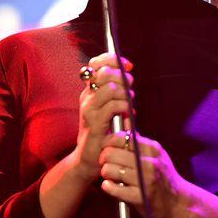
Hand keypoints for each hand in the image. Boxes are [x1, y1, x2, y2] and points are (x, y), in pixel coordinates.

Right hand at [71, 53, 133, 182]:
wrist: (88, 158)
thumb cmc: (103, 132)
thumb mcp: (109, 107)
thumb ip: (116, 90)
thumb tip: (128, 71)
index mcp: (89, 91)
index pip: (95, 64)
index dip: (112, 59)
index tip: (127, 65)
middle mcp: (87, 97)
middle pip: (103, 72)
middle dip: (122, 76)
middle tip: (130, 86)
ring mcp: (88, 110)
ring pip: (110, 88)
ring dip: (125, 93)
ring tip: (129, 102)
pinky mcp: (94, 123)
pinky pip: (113, 106)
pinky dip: (125, 107)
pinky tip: (129, 115)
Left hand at [98, 131, 194, 217]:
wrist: (178, 203)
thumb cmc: (163, 177)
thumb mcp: (156, 155)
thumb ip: (139, 141)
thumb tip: (124, 122)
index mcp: (152, 149)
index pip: (121, 137)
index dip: (107, 142)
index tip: (105, 148)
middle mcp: (149, 162)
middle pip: (111, 153)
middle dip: (103, 158)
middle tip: (104, 163)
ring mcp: (145, 180)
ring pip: (110, 170)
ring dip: (105, 173)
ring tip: (109, 176)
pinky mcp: (141, 197)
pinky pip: (114, 189)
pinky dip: (108, 187)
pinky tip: (109, 186)